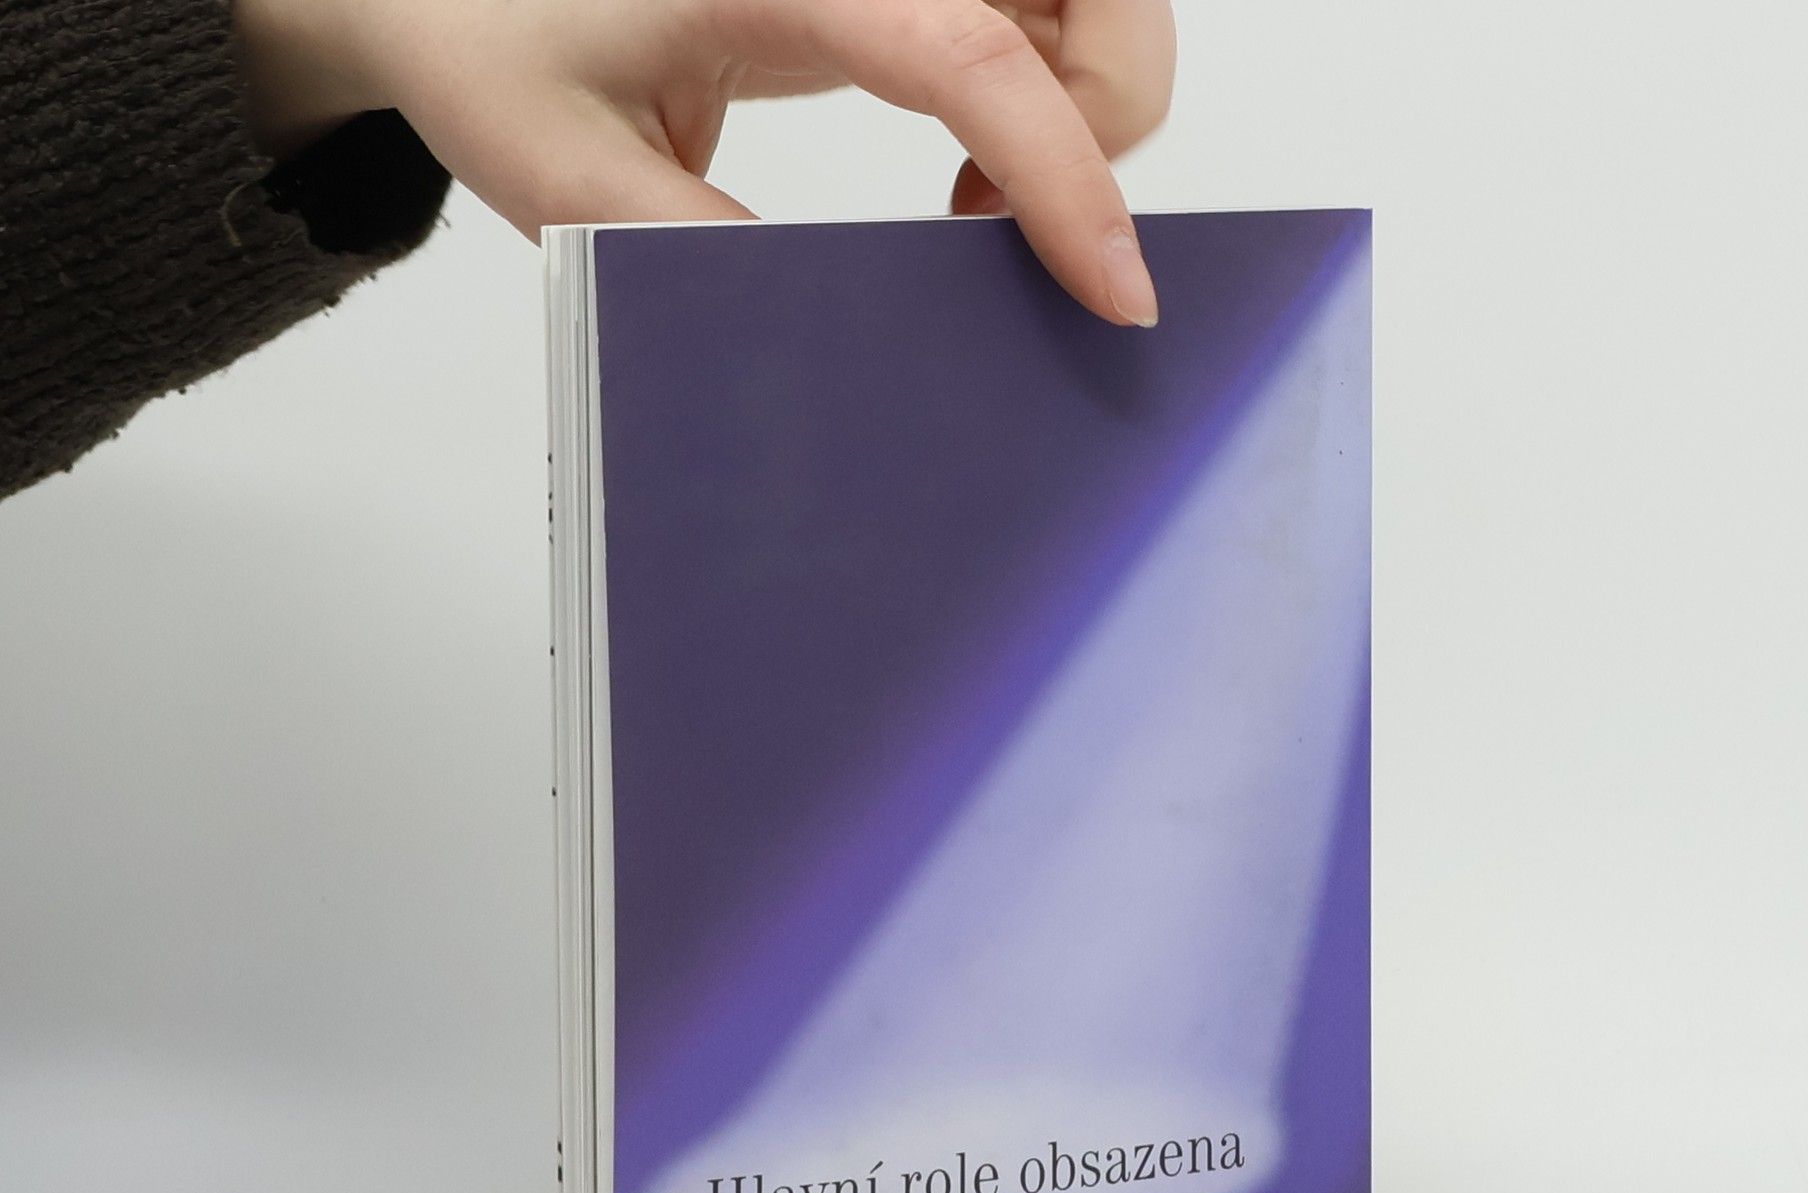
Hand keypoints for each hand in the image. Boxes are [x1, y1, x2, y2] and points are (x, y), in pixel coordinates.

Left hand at [233, 0, 1176, 325]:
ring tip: (983, 202)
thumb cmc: (497, 45)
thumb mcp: (576, 183)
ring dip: (1086, 95)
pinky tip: (970, 162)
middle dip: (1108, 106)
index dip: (1066, 171)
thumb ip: (708, 263)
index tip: (1113, 292)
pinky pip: (1035, 5)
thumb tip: (846, 346)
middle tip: (1018, 223)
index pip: (972, 52)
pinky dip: (1049, 83)